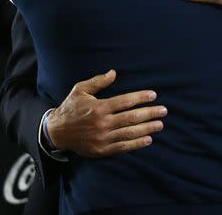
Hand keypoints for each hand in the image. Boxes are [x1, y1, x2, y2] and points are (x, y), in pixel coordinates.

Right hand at [45, 70, 166, 156]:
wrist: (57, 132)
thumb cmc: (70, 107)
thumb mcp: (80, 90)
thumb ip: (98, 82)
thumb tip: (114, 73)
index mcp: (99, 107)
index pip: (125, 101)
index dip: (140, 97)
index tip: (153, 95)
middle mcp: (102, 123)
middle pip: (131, 117)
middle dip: (150, 113)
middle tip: (164, 111)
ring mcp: (103, 137)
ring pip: (130, 132)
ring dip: (147, 128)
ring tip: (160, 124)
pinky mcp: (102, 149)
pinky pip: (123, 147)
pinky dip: (137, 144)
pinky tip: (148, 139)